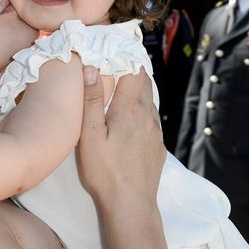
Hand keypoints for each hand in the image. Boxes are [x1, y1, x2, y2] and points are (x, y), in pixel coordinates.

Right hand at [76, 66, 164, 205]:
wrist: (132, 205)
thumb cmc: (105, 170)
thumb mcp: (90, 135)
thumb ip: (92, 101)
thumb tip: (91, 67)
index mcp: (131, 109)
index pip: (133, 70)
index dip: (124, 54)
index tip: (112, 43)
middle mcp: (148, 115)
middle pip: (144, 81)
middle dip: (131, 65)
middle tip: (114, 55)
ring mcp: (155, 130)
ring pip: (149, 98)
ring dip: (137, 84)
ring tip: (120, 77)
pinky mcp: (157, 144)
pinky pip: (151, 114)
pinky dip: (141, 103)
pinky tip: (130, 110)